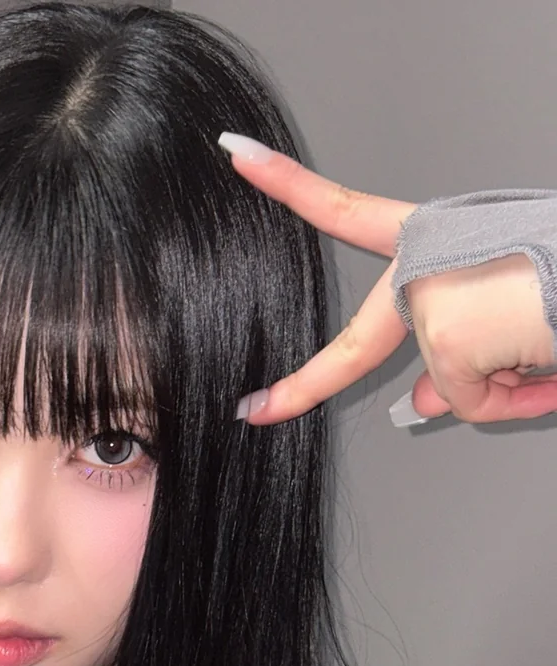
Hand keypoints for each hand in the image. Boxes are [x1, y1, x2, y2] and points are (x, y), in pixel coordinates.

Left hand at [220, 139, 556, 425]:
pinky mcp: (447, 337)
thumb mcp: (506, 307)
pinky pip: (474, 401)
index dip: (288, 184)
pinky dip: (518, 399)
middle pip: (357, 346)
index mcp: (435, 233)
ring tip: (544, 343)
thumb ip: (455, 357)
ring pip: (450, 383)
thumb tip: (424, 405)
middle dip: (303, 388)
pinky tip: (545, 360)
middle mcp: (424, 256)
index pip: (348, 210)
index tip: (237, 157)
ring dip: (505, 384)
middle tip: (254, 411)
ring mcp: (429, 295)